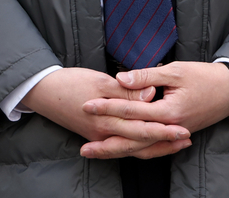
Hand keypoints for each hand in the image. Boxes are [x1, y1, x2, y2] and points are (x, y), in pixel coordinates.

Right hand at [21, 67, 189, 159]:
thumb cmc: (70, 83)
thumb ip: (126, 91)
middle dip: (164, 143)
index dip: (164, 129)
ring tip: (175, 144)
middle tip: (186, 139)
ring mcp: (99, 137)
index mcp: (107, 119)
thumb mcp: (100, 81)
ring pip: (132, 148)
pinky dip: (138, 146)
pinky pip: (122, 146)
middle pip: (140, 143)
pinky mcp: (96, 135)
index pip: (141, 128)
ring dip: (155, 147)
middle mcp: (104, 133)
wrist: (42, 92)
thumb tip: (150, 95)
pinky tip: (149, 143)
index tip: (183, 128)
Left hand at [79, 61, 228, 159]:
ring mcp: (174, 135)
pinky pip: (154, 148)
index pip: (131, 111)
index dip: (108, 107)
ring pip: (142, 149)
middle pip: (133, 141)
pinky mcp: (176, 136)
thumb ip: (146, 77)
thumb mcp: (176, 71)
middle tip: (84, 146)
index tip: (87, 105)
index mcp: (168, 111)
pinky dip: (137, 151)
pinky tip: (123, 151)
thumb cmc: (204, 77)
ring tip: (97, 153)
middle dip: (107, 143)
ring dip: (118, 151)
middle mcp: (170, 128)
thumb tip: (121, 78)